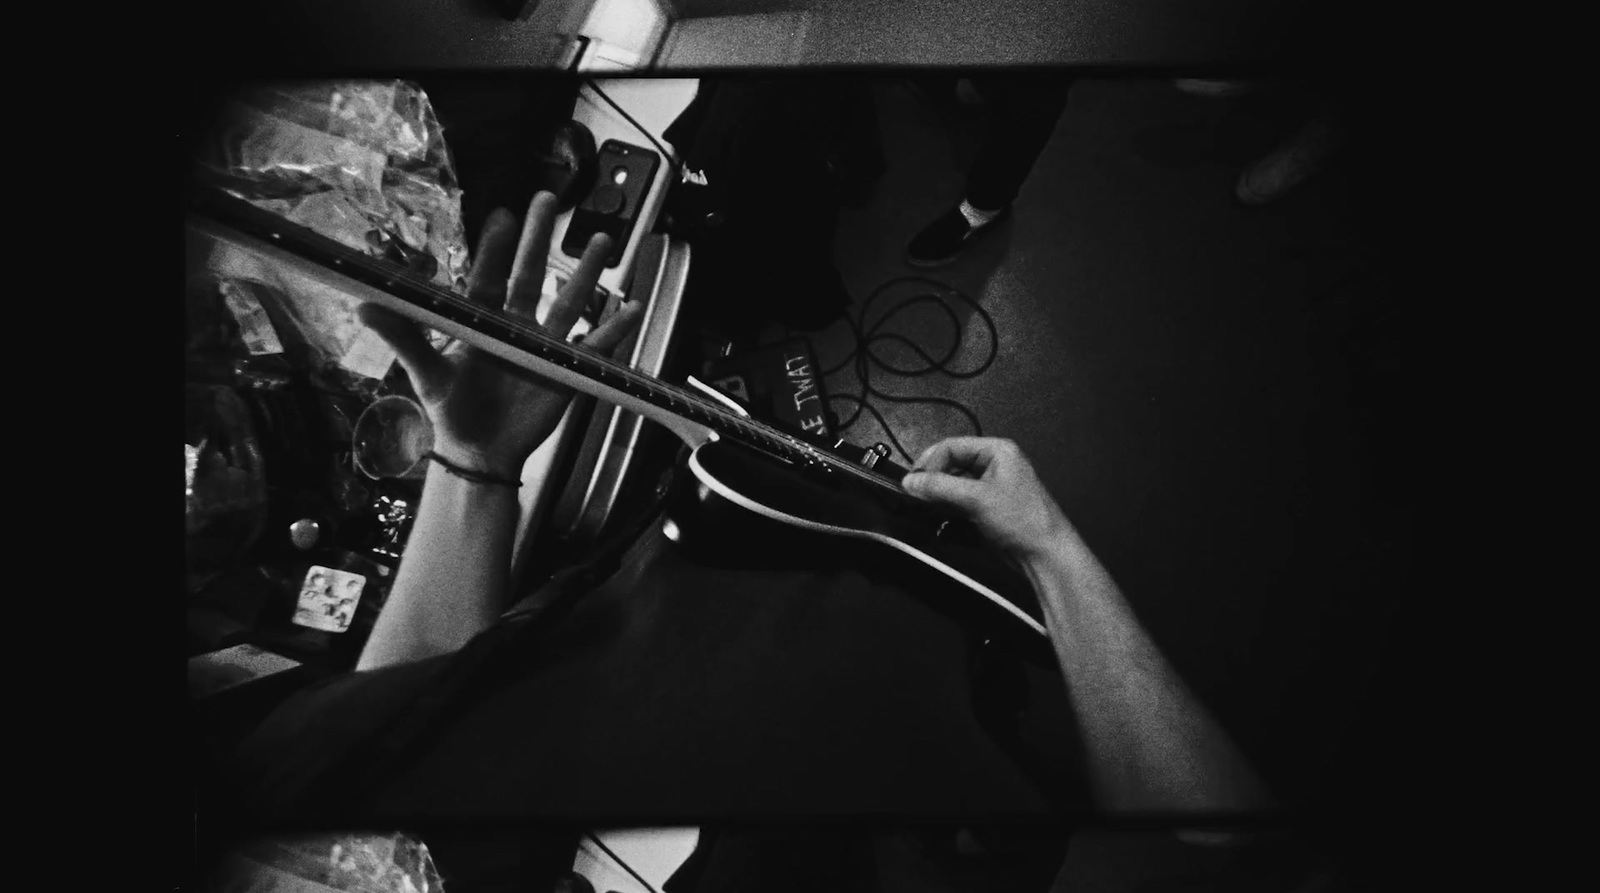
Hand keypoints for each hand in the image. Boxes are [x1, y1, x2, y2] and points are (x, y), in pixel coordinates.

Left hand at [358, 192, 644, 477]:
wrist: (483, 453)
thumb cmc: (453, 413)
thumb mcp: (427, 373)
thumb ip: (404, 338)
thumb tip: (365, 306)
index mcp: (483, 322)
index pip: (490, 275)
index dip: (495, 246)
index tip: (502, 214)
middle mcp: (516, 326)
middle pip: (531, 274)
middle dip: (538, 238)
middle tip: (545, 200)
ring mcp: (543, 346)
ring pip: (569, 301)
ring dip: (587, 273)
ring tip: (603, 243)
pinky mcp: (565, 371)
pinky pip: (594, 348)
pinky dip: (614, 331)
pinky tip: (631, 310)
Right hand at [900, 437, 1072, 560]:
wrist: (1044, 555)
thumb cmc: (1024, 521)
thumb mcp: (976, 498)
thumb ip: (940, 487)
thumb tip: (910, 481)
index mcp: (997, 451)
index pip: (951, 446)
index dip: (929, 462)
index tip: (913, 482)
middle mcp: (994, 466)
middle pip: (951, 465)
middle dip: (933, 481)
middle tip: (916, 496)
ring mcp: (990, 488)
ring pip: (953, 486)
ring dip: (939, 498)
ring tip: (928, 510)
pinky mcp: (987, 509)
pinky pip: (960, 503)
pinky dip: (948, 510)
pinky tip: (943, 521)